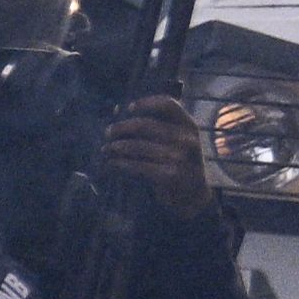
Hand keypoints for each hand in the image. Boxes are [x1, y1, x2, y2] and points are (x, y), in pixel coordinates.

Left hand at [102, 95, 216, 220]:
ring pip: (139, 146)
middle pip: (146, 125)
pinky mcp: (171, 175)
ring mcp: (180, 157)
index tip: (127, 108)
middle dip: (122, 128)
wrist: (192, 195)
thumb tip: (117, 109)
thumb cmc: (177, 162)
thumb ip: (155, 125)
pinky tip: (112, 163)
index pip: (167, 104)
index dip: (145, 103)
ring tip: (106, 149)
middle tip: (107, 132)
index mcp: (189, 125)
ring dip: (117, 147)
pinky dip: (121, 164)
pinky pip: (139, 166)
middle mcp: (187, 139)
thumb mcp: (175, 140)